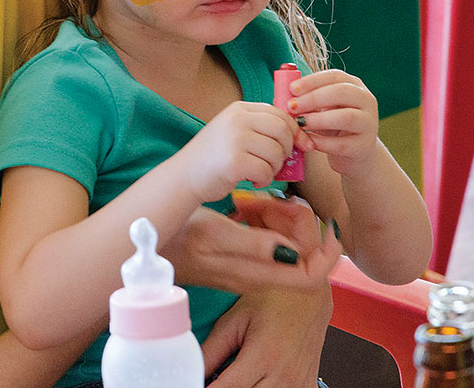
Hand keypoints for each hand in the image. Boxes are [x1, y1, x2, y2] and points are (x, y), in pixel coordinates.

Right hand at [162, 200, 341, 295]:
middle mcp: (258, 275)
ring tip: (258, 199)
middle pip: (301, 255)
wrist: (146, 246)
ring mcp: (249, 268)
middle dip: (298, 224)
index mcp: (257, 275)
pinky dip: (265, 219)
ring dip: (280, 218)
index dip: (327, 252)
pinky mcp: (239, 258)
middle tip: (280, 199)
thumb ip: (253, 245)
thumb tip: (293, 252)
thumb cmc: (178, 238)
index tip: (327, 223)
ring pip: (284, 244)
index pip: (311, 275)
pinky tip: (247, 205)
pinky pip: (266, 240)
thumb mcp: (214, 235)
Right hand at [182, 102, 298, 201]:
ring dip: (274, 168)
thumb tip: (301, 137)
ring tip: (259, 172)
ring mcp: (235, 139)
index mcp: (239, 109)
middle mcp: (237, 119)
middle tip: (275, 163)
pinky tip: (252, 180)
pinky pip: (266, 171)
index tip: (301, 145)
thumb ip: (261, 128)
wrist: (184, 175)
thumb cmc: (214, 156)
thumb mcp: (234, 131)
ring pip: (276, 153)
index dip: (295, 131)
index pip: (280, 114)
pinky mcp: (235, 162)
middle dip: (286, 150)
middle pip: (282, 131)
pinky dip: (264, 180)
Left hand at [201, 279, 332, 387]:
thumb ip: (211, 350)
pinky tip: (256, 380)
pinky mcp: (308, 386)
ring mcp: (299, 384)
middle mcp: (284, 375)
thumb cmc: (273, 299)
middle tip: (217, 376)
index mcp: (263, 356)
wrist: (309, 293)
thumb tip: (191, 369)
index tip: (195, 384)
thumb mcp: (235, 319)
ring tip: (236, 376)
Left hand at [288, 70, 379, 177]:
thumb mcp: (322, 107)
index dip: (312, 81)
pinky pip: (342, 144)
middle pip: (341, 92)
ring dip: (318, 119)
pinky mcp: (364, 146)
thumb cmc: (332, 125)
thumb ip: (307, 98)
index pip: (335, 76)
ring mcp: (368, 124)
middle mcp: (366, 101)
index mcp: (354, 86)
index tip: (292, 89)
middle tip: (291, 107)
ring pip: (346, 117)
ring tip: (299, 123)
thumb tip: (281, 92)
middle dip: (313, 98)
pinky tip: (308, 141)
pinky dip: (322, 142)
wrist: (354, 153)